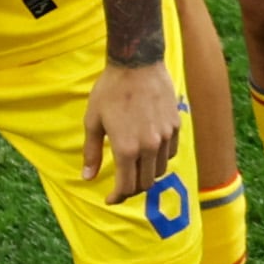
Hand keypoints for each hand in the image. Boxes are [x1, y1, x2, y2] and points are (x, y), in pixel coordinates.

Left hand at [85, 57, 183, 206]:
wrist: (137, 64)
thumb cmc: (109, 91)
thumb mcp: (93, 121)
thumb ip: (92, 152)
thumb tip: (87, 177)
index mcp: (126, 148)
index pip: (126, 185)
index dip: (118, 197)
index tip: (110, 199)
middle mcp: (149, 147)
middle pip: (145, 182)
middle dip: (132, 188)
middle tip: (121, 186)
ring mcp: (165, 137)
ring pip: (160, 169)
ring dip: (147, 174)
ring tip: (134, 169)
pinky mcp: (176, 126)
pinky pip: (170, 153)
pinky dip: (160, 159)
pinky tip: (149, 152)